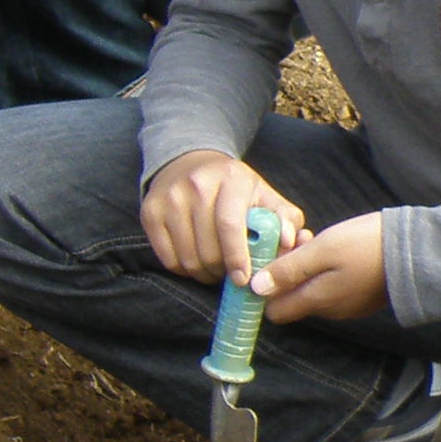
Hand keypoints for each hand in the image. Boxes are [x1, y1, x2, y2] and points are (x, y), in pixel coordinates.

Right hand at [139, 150, 304, 285]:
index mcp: (230, 178)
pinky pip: (168, 259)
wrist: (188, 161)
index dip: (237, 257)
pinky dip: (184, 269)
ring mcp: (169, 198)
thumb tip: (290, 241)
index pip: (229, 225)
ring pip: (188, 259)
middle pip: (208, 249)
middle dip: (223, 270)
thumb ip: (285, 218)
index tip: (243, 279)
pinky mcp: (150, 212)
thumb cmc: (234, 187)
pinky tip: (196, 260)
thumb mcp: (264, 195)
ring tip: (215, 267)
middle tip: (231, 272)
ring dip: (205, 273)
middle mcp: (195, 184)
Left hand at [265, 212, 386, 321]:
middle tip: (296, 242)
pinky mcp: (361, 297)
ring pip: (312, 291)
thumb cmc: (366, 246)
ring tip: (314, 240)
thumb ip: (288, 270)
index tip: (271, 261)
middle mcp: (330, 310)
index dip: (266, 289)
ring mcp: (348, 306)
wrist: (418, 251)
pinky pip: (332, 288)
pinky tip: (333, 249)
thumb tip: (256, 288)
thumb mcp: (322, 251)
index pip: (275, 312)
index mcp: (317, 301)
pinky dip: (325, 271)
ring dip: (306, 269)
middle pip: (293, 298)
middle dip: (287, 273)